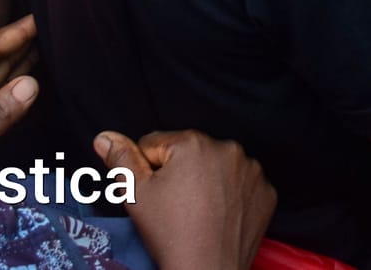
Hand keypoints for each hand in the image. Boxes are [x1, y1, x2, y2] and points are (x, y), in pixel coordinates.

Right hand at [95, 129, 274, 269]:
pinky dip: (231, 196)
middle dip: (180, 174)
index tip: (158, 196)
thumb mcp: (135, 195)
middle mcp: (228, 149)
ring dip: (207, 181)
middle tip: (177, 207)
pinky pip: (241, 184)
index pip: (158, 145)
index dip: (149, 171)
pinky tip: (219, 215)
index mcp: (193, 143)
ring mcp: (251, 171)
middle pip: (190, 154)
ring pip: (217, 167)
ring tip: (198, 212)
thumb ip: (120, 160)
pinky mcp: (265, 191)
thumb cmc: (171, 235)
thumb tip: (105, 136)